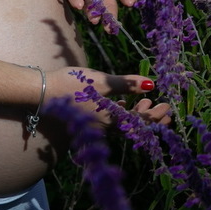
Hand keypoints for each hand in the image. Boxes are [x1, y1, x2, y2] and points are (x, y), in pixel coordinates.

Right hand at [48, 67, 171, 125]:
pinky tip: (123, 102)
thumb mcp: (103, 81)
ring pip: (123, 124)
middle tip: (163, 108)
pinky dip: (122, 113)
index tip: (168, 108)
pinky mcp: (87, 120)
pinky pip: (111, 122)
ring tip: (146, 101)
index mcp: (111, 120)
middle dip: (150, 117)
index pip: (140, 122)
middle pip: (133, 127)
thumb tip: (152, 84)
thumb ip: (127, 84)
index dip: (156, 116)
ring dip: (137, 114)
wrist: (42, 92)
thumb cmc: (72, 84)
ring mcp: (95, 126)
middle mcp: (104, 128)